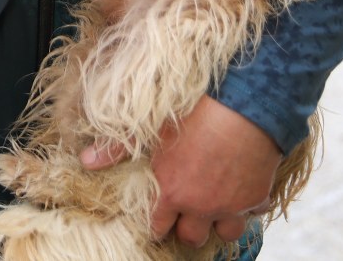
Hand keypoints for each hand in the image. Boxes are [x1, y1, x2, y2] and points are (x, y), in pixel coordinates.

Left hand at [80, 96, 282, 246]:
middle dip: (187, 229)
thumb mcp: (150, 127)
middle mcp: (200, 205)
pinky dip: (247, 206)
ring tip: (214, 207)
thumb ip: (116, 148)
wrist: (243, 104)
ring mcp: (231, 204)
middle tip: (185, 215)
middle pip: (191, 237)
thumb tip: (85, 161)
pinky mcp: (257, 197)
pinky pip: (253, 214)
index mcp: (171, 191)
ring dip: (219, 223)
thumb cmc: (193, 111)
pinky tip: (241, 190)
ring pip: (225, 233)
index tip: (158, 220)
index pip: (158, 227)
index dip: (157, 224)